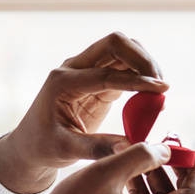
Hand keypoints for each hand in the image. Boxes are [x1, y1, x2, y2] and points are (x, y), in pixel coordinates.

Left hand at [0, 33, 169, 193]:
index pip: (106, 73)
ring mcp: (88, 70)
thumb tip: (130, 146)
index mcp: (62, 82)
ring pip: (124, 49)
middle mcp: (74, 68)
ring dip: (146, 63)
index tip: (161, 90)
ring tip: (160, 89)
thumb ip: (98, 147)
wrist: (33, 144)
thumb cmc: (45, 147)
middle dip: (142, 59)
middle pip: (115, 43)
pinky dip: (143, 74)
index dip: (136, 80)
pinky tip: (153, 94)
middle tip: (161, 84)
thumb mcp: (67, 150)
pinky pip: (127, 66)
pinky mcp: (100, 78)